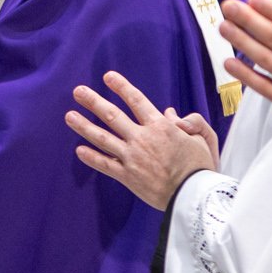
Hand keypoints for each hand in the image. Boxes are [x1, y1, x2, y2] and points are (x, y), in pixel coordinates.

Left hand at [65, 71, 220, 209]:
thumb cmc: (200, 166)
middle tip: (78, 91)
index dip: (121, 87)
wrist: (193, 195)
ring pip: (103, 138)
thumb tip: (169, 112)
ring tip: (69, 115)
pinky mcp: (127, 176)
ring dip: (84, 126)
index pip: (136, 100)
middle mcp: (142, 138)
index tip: (108, 77)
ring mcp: (131, 157)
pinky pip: (105, 165)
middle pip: (112, 115)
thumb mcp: (203, 138)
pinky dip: (91, 157)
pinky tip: (78, 150)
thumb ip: (188, 121)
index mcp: (160, 127)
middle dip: (93, 101)